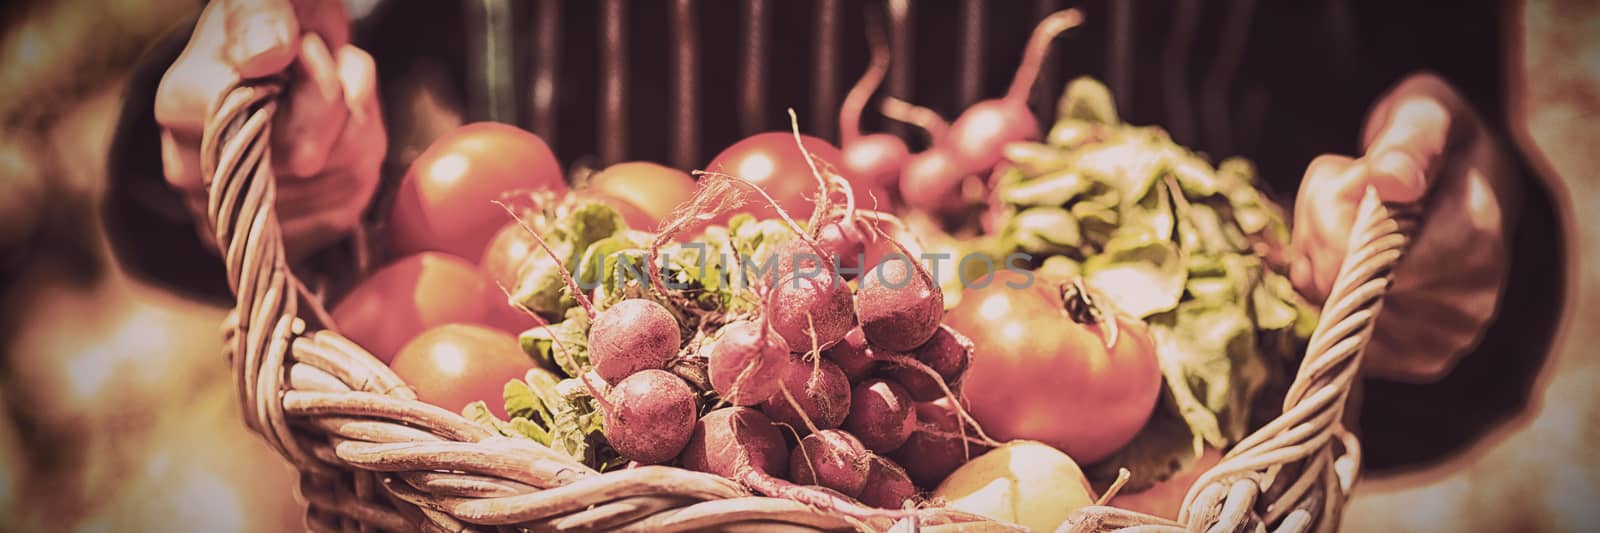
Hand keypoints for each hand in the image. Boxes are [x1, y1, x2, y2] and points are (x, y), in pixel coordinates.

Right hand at [155, 0, 385, 261]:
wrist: (281, 56)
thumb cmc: (271, 22)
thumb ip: (262, 15)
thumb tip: (269, 55)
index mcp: (182, 106)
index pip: (263, 123)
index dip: (316, 89)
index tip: (311, 49)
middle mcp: (194, 167)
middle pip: (308, 161)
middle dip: (344, 113)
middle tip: (328, 73)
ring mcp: (232, 208)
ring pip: (334, 185)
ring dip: (358, 139)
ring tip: (332, 106)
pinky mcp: (272, 236)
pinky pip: (341, 215)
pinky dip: (358, 175)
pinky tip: (339, 143)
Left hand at [1291, 73, 1524, 382]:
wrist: (1469, 184)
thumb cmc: (1439, 142)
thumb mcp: (1424, 114)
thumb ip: (1405, 144)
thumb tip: (1391, 182)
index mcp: (1474, 239)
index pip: (1364, 258)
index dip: (1329, 221)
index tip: (1344, 179)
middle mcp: (1467, 303)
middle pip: (1339, 288)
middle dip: (1319, 240)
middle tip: (1344, 198)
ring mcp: (1444, 340)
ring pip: (1331, 314)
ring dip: (1320, 269)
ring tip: (1357, 230)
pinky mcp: (1420, 361)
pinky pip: (1339, 338)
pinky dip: (1329, 301)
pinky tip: (1358, 267)